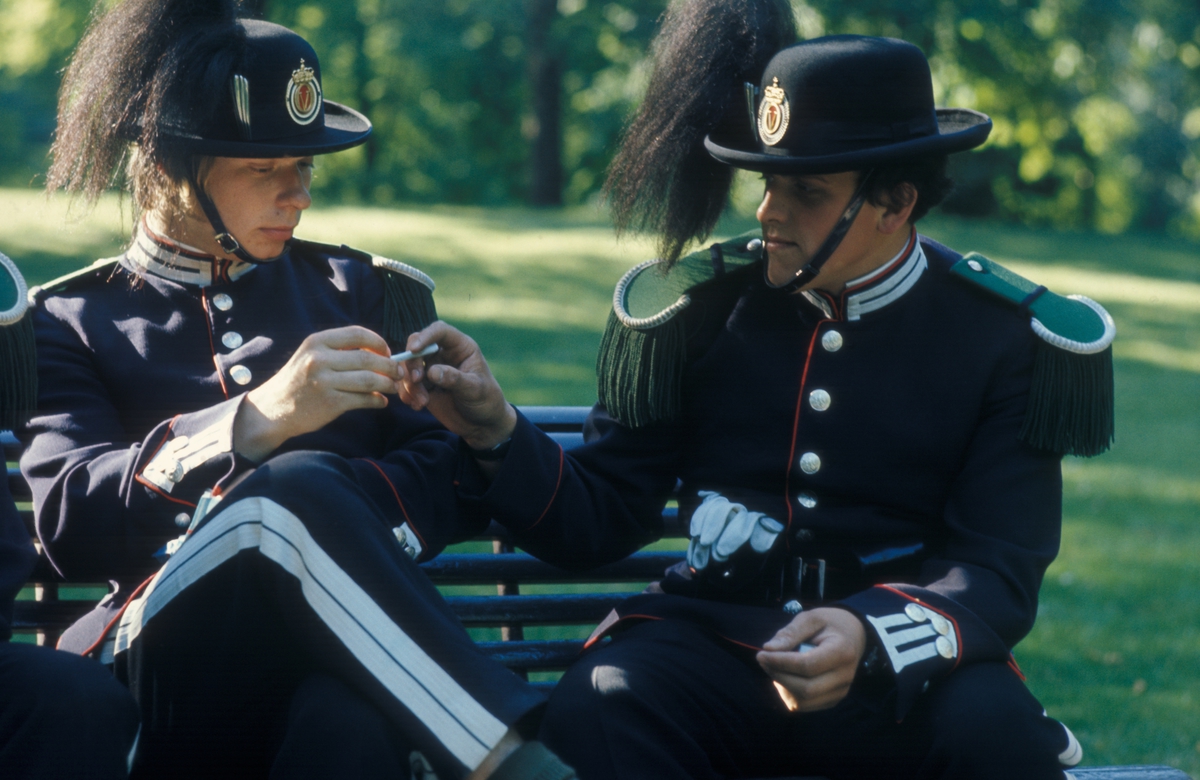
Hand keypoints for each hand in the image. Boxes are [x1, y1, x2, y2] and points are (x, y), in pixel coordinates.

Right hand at [234, 326, 399, 460]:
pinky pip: (364, 399)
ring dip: (388, 384)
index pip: (357, 333)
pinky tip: (381, 402)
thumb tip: (378, 353)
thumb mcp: (310, 356)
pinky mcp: (330, 403)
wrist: (272, 410)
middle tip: (399, 372)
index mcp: (317, 342)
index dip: (378, 342)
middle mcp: (320, 359)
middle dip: (390, 366)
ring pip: (369, 380)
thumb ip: (338, 350)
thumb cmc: (297, 382)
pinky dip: (378, 401)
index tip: (387, 352)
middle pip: (368, 358)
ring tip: (394, 387)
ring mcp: (325, 381)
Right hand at [395, 321, 516, 451]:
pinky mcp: (425, 385)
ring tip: (422, 402)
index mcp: (461, 347)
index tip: (414, 349)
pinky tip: (417, 406)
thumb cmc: (486, 401)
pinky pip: (407, 384)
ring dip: (410, 383)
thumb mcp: (475, 390)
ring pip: (409, 367)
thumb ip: (454, 379)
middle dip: (413, 362)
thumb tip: (431, 372)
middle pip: (418, 347)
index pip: (440, 331)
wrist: (482, 425)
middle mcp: (444, 354)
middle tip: (417, 380)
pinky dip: (407, 394)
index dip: (425, 336)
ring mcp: (432, 369)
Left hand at [756, 607, 866, 711]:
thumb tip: (768, 649)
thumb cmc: (829, 624)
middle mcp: (845, 676)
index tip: (761, 653)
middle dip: (778, 675)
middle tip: (763, 659)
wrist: (853, 637)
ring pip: (803, 701)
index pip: (807, 666)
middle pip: (805, 688)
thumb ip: (790, 632)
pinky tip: (786, 675)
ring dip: (781, 685)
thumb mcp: (811, 618)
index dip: (780, 662)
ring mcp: (840, 692)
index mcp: (842, 652)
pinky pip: (804, 705)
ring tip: (775, 666)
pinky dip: (788, 693)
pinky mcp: (832, 700)